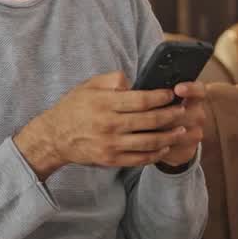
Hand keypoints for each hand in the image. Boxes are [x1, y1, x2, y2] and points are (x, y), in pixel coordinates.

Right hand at [14, 71, 198, 178]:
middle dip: (171, 115)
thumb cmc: (73, 108)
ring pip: (149, 142)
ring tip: (181, 129)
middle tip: (183, 110)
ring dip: (169, 136)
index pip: (140, 100)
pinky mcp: (110, 159)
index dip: (160, 97)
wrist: (54, 137)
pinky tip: (164, 146)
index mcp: (104, 104)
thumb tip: (134, 80)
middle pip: (149, 121)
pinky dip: (156, 153)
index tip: (171, 93)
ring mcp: (110, 144)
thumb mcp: (88, 86)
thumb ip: (112, 79)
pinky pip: (140, 158)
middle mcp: (109, 125)